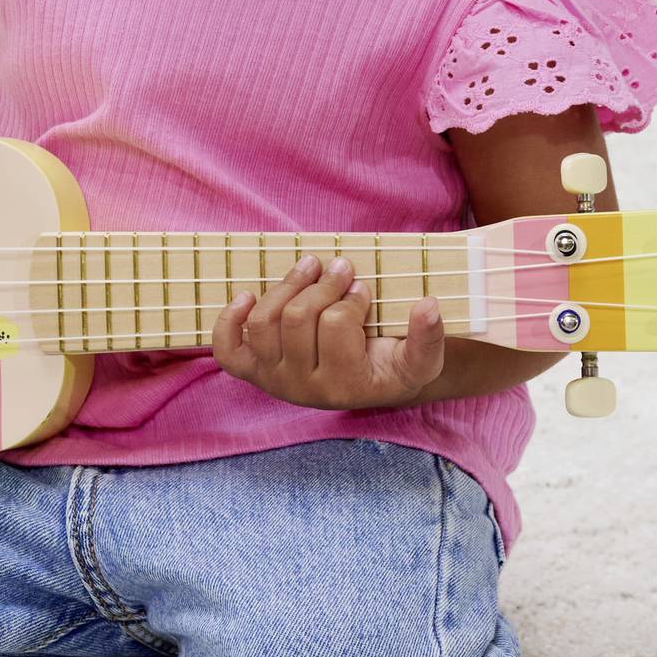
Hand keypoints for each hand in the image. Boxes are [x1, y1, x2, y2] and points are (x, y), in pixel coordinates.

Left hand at [212, 254, 445, 410]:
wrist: (368, 385)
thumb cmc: (394, 366)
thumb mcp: (422, 358)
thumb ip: (429, 337)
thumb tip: (427, 307)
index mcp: (345, 387)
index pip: (337, 325)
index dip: (352, 298)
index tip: (363, 288)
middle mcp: (303, 390)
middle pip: (298, 319)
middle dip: (322, 284)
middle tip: (341, 267)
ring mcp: (274, 380)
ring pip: (265, 322)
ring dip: (286, 285)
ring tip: (310, 266)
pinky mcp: (254, 372)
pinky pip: (227, 350)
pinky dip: (230, 320)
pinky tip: (248, 296)